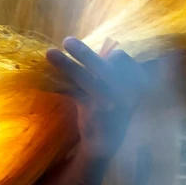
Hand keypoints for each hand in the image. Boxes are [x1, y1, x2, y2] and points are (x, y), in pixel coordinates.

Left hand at [46, 37, 146, 161]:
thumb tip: (87, 47)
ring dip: (67, 65)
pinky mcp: (94, 112)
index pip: (121, 58)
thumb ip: (108, 69)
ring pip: (86, 78)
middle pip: (103, 66)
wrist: (107, 143)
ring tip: (50, 53)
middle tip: (67, 40)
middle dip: (84, 53)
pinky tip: (47, 80)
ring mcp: (111, 102)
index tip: (104, 54)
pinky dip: (61, 84)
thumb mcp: (117, 87)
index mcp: (137, 82)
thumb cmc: (110, 107)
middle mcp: (127, 92)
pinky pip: (74, 92)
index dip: (107, 55)